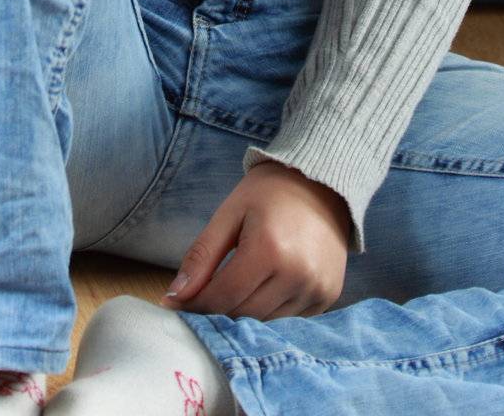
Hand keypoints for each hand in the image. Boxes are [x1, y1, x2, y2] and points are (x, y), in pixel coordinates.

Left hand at [157, 160, 350, 320]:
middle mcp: (298, 274)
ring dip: (245, 313)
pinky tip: (265, 286)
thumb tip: (175, 296)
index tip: (175, 304)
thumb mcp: (229, 214)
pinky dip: (271, 310)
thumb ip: (202, 256)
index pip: (222, 297)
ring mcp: (317, 287)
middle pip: (243, 315)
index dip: (194, 304)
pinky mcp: (329, 294)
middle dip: (217, 310)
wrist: (322, 181)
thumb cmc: (270, 193)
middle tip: (202, 296)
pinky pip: (290, 319)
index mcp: (269, 249)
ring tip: (236, 288)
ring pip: (266, 322)